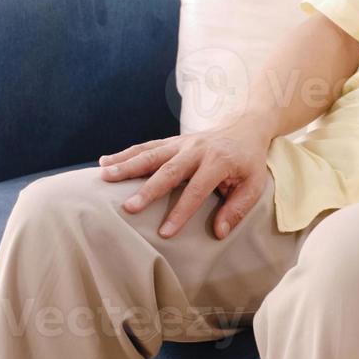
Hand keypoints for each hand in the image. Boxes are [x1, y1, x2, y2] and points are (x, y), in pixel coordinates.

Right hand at [96, 117, 273, 239]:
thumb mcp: (254, 185)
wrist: (245, 126)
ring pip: (151, 153)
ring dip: (126, 165)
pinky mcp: (172, 140)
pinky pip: (146, 146)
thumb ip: (237, 208)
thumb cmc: (248, 162)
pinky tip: (105, 161)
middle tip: (128, 207)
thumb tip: (219, 232)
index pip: (196, 190)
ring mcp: (182, 142)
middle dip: (147, 189)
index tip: (164, 232)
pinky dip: (125, 153)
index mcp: (218, 161)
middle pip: (168, 170)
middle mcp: (196, 149)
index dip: (180, 212)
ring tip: (104, 176)